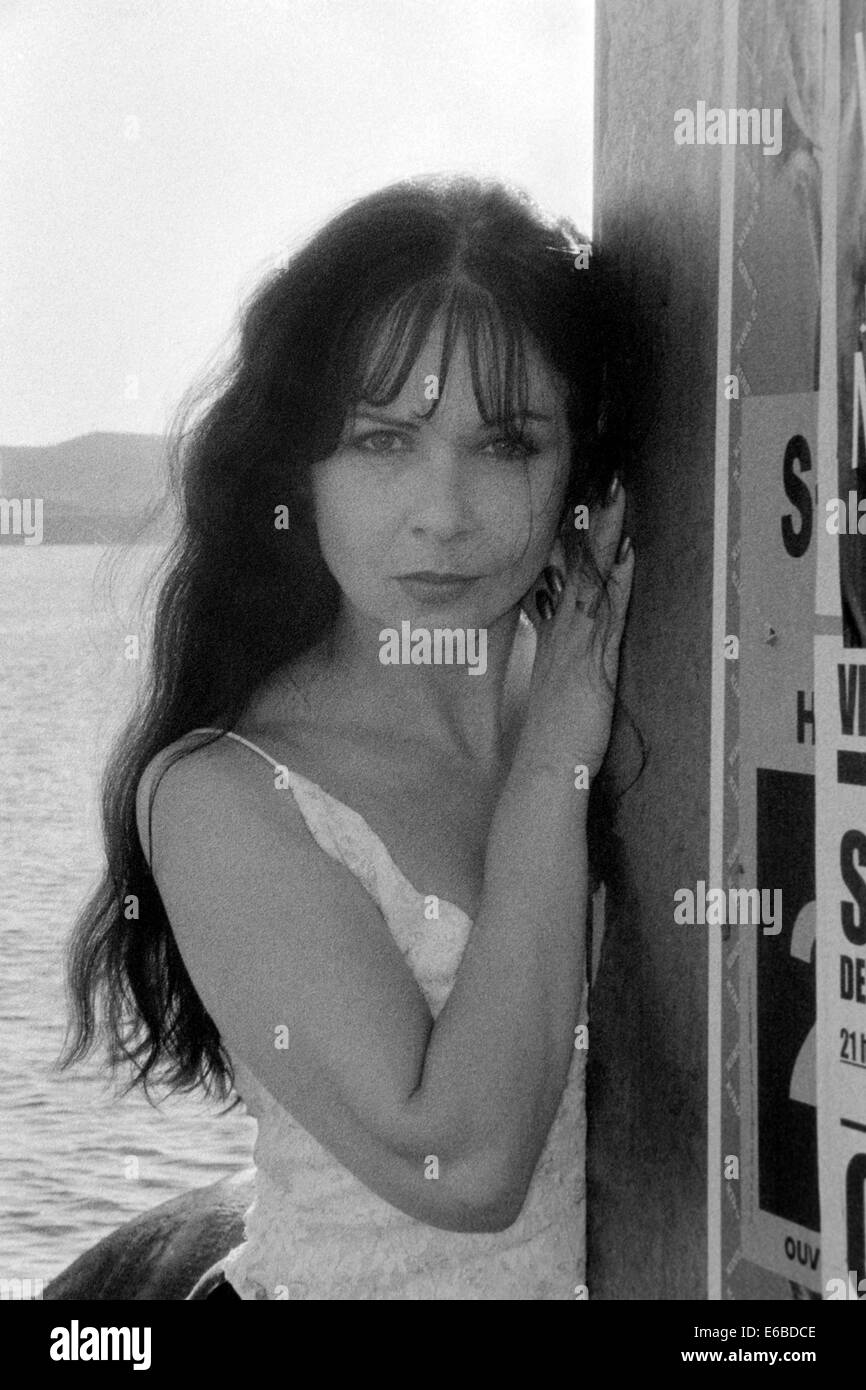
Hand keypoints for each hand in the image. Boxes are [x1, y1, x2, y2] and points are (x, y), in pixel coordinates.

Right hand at [517, 478, 633, 781]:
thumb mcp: (556, 690)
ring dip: (606, 539)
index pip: (565, 579)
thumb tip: (561, 639)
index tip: (586, 508)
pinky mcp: (593, 662)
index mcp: (555, 640)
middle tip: (607, 483)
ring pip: (592, 581)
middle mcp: (563, 634)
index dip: (576, 542)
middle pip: (577, 568)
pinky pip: (607, 613)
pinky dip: (617, 581)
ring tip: (617, 498)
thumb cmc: (554, 738)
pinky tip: (626, 555)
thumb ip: (559, 661)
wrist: (546, 768)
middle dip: (594, 526)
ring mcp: (576, 645)